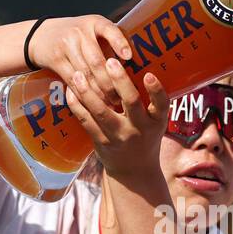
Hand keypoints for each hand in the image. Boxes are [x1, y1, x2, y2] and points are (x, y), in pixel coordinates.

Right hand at [28, 15, 132, 104]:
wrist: (42, 35)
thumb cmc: (79, 35)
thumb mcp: (95, 30)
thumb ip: (114, 41)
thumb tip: (135, 63)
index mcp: (94, 23)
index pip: (109, 30)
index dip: (119, 43)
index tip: (129, 57)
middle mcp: (80, 33)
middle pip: (97, 61)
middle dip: (111, 82)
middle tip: (122, 97)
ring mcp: (66, 46)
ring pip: (86, 74)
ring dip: (99, 92)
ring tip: (112, 104)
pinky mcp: (56, 61)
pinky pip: (73, 81)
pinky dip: (85, 94)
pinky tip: (94, 103)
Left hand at [65, 57, 169, 185]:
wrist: (134, 171)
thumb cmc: (145, 138)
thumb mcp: (155, 123)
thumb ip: (150, 102)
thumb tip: (138, 65)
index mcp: (156, 122)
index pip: (161, 104)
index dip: (156, 90)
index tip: (148, 75)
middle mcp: (139, 129)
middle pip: (131, 102)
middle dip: (120, 81)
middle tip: (110, 61)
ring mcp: (119, 137)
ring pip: (102, 111)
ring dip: (88, 91)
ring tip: (78, 74)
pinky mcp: (101, 142)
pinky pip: (86, 121)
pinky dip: (77, 105)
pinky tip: (70, 91)